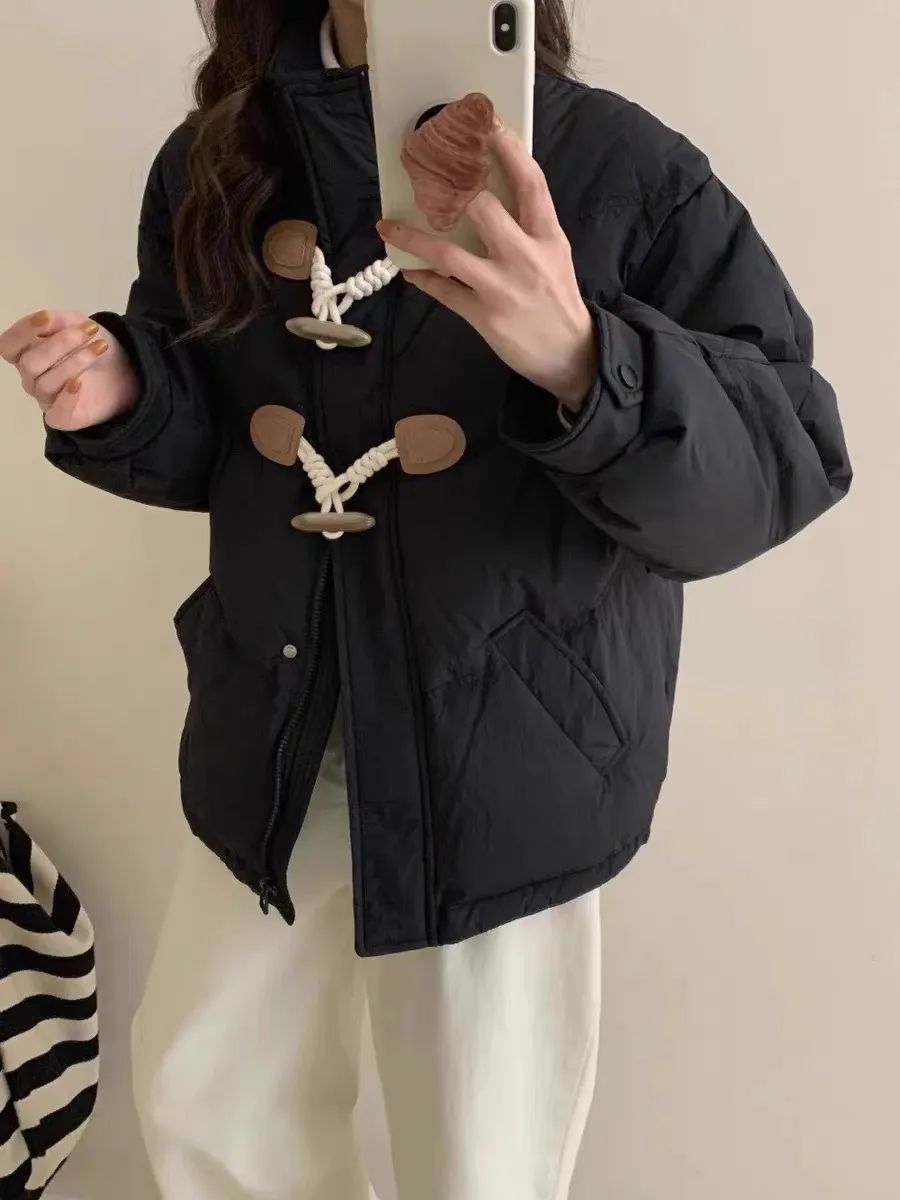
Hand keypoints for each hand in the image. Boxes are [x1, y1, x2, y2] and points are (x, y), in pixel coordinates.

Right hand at [1, 308, 139, 431]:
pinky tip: (79, 383)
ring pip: (46, 384)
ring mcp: (46, 398)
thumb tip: (43, 319)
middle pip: (30, 364)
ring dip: (75, 363)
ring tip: (100, 347)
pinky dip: (66, 399)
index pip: (8, 346)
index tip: (46, 317)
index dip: (22, 331)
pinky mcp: (64, 417)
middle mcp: (31, 377)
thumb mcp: (75, 323)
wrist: (124, 367)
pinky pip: (56, 415)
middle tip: (89, 331)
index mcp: (26, 352)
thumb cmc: (90, 343)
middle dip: (59, 344)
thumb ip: (56, 320)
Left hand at [377, 123, 597, 412]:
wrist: (570, 353)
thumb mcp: (554, 253)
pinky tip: (406, 267)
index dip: (507, 148)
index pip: (529, 181)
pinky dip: (421, 278)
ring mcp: (502, 287)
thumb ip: (527, 223)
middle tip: (422, 170)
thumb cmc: (556, 298)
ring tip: (389, 224)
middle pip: (482, 208)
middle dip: (449, 187)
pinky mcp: (484, 316)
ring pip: (449, 253)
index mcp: (547, 235)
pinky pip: (443, 291)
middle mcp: (525, 256)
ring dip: (414, 236)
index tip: (485, 122)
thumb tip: (488, 190)